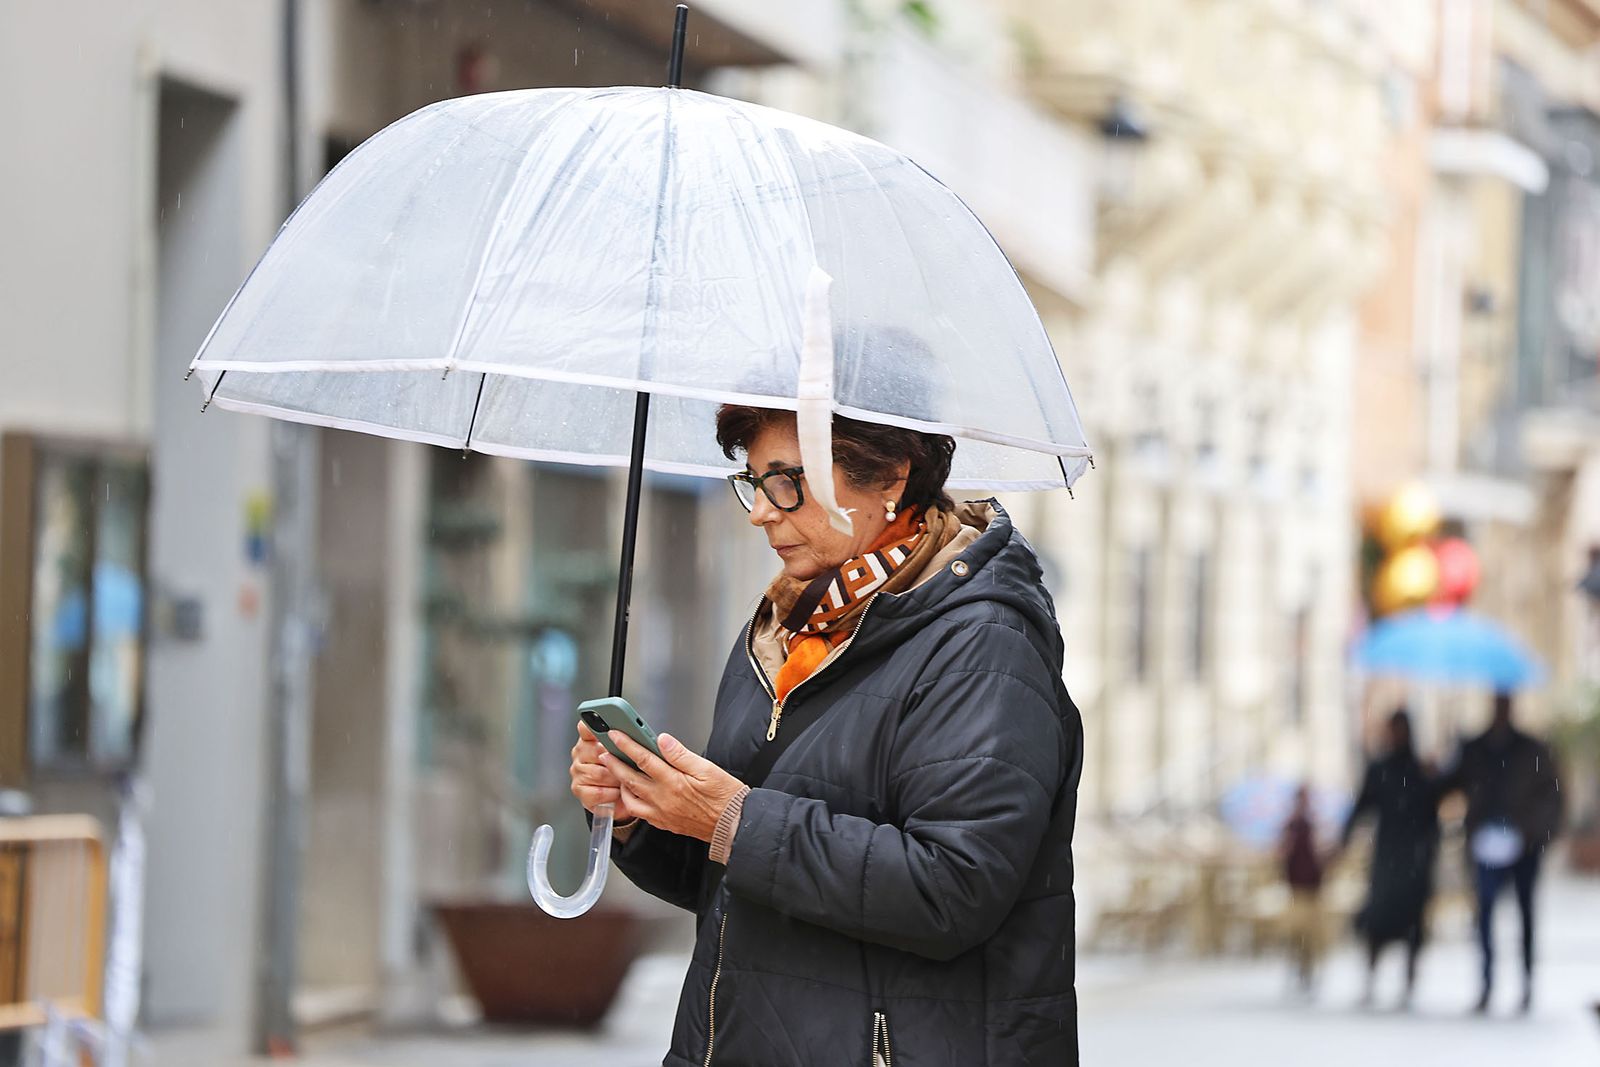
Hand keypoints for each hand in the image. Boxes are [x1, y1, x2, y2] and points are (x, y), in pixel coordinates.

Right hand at [569, 721, 639, 822]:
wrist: (617, 798)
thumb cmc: (624, 771)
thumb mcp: (627, 753)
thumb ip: (625, 742)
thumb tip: (636, 733)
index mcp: (590, 739)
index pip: (586, 728)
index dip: (593, 726)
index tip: (605, 726)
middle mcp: (580, 753)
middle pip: (596, 750)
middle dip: (615, 758)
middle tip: (628, 763)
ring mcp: (577, 772)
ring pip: (599, 773)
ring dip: (616, 778)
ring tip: (626, 780)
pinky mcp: (579, 790)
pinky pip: (598, 791)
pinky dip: (612, 793)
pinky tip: (618, 792)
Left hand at [601, 731, 745, 843]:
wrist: (732, 825)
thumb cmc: (724, 796)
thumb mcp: (707, 768)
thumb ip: (680, 755)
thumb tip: (662, 740)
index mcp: (673, 782)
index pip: (643, 758)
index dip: (627, 744)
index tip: (616, 734)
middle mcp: (663, 799)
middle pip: (630, 778)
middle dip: (615, 764)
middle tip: (605, 753)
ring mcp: (661, 813)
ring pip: (631, 798)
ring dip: (621, 784)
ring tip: (618, 773)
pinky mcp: (664, 823)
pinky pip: (640, 812)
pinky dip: (632, 801)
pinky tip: (634, 793)